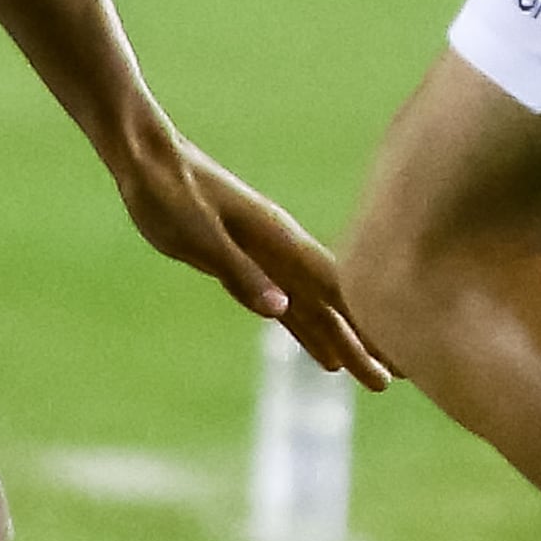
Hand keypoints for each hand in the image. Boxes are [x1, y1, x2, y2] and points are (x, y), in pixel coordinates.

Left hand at [111, 128, 388, 388]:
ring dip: (336, 339)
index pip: (333, 288)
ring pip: (309, 307)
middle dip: (361, 341)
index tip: (393, 353)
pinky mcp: (241, 263)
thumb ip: (241, 271)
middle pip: (329, 303)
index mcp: (277, 239)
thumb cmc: (171, 191)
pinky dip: (303, 328)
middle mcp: (279, 249)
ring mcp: (262, 256)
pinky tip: (319, 351)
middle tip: (390, 381)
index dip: (363, 322)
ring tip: (364, 374)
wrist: (148, 159)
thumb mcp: (201, 235)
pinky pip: (282, 303)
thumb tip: (281, 310)